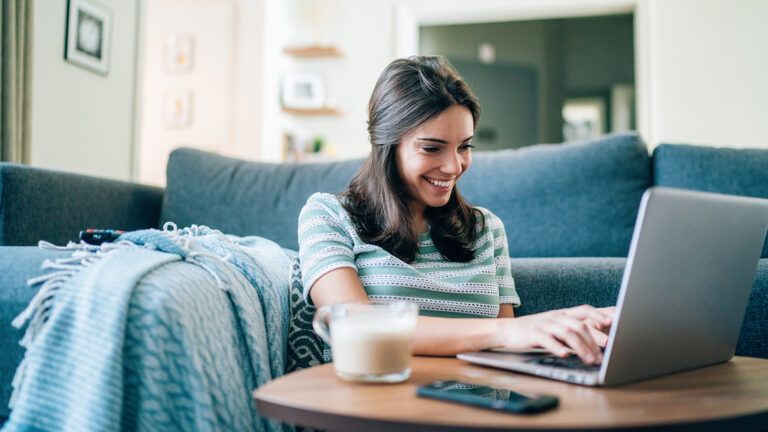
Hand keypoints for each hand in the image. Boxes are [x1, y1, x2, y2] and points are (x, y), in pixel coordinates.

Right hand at [498, 305, 613, 364]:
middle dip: (593, 340)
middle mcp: (555, 317)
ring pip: (567, 333)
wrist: (507, 330)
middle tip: (602, 355)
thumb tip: (594, 344)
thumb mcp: (554, 328)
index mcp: (562, 314)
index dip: (597, 314)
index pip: (583, 310)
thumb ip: (571, 332)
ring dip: (581, 348)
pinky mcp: (533, 334)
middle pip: (578, 325)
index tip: (611, 322)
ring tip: (589, 360)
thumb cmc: (535, 331)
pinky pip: (548, 340)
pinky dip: (558, 347)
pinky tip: (565, 355)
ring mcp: (544, 325)